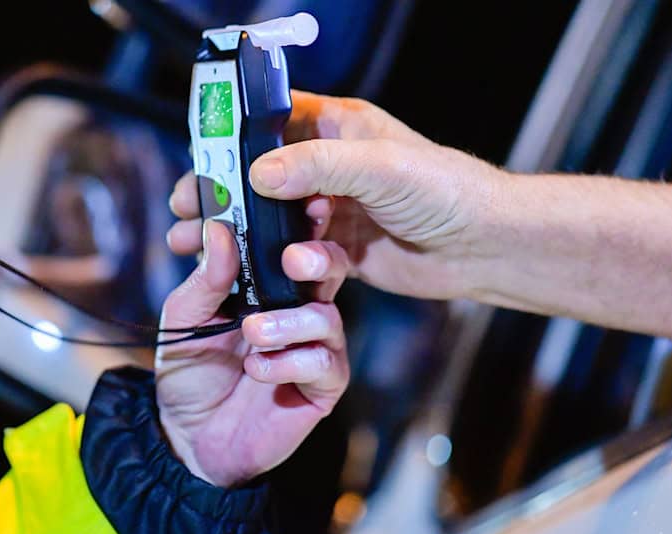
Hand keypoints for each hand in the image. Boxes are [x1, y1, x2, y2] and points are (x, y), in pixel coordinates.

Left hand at [155, 220, 350, 487]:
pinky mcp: (322, 386)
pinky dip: (289, 363)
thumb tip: (220, 230)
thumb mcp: (183, 318)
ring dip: (288, 322)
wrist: (188, 439)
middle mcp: (298, 309)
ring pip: (327, 316)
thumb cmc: (190, 373)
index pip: (294, 242)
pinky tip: (258, 372)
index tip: (302, 199)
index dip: (303, 220)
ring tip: (252, 334)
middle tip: (294, 260)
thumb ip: (206, 278)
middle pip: (331, 268)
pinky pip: (325, 362)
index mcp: (268, 284)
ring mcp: (315, 347)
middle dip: (318, 257)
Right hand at [168, 91, 504, 300]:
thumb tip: (257, 175)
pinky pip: (304, 258)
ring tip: (206, 251)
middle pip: (263, 178)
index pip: (271, 120)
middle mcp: (332, 167)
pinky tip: (284, 275)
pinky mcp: (343, 251)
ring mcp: (335, 210)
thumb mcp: (379, 167)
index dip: (231, 140)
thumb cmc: (445, 190)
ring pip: (276, 222)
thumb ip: (318, 166)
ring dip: (246, 238)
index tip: (198, 161)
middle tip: (188, 215)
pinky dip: (290, 267)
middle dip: (225, 197)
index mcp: (337, 128)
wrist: (484, 246)